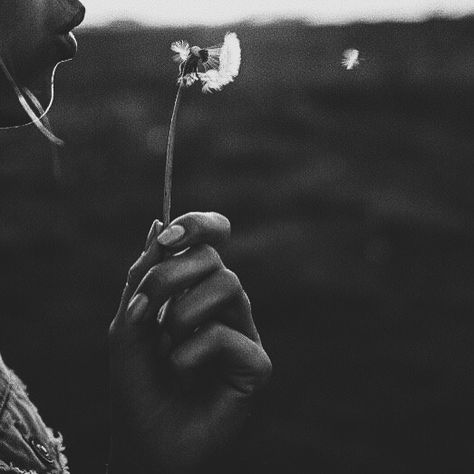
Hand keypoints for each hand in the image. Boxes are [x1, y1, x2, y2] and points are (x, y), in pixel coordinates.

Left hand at [108, 212, 271, 472]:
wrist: (146, 440)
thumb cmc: (138, 382)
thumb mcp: (129, 322)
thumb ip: (143, 275)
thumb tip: (156, 224)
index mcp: (197, 288)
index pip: (213, 239)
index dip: (198, 225)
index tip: (169, 239)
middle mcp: (224, 304)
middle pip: (214, 259)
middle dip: (170, 276)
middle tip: (142, 308)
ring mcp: (243, 331)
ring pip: (228, 286)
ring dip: (181, 314)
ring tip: (165, 346)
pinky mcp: (256, 363)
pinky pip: (227, 335)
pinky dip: (192, 350)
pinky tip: (180, 370)